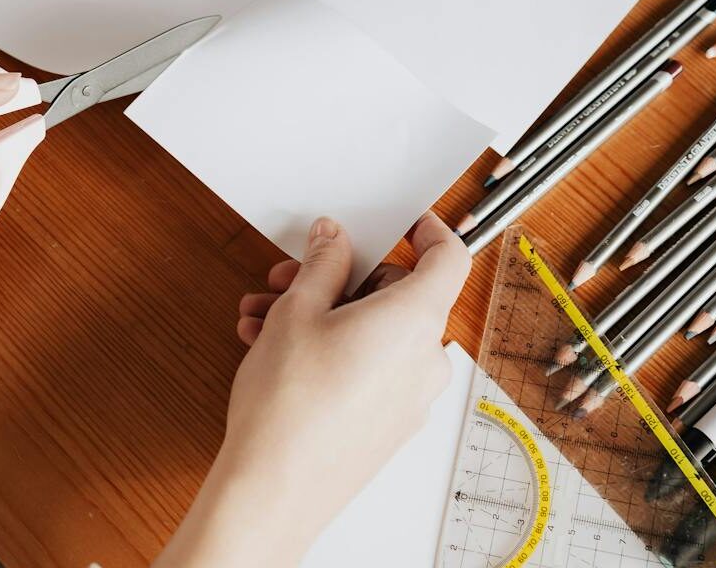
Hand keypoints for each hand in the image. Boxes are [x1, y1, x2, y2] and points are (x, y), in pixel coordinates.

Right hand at [156, 212, 468, 566]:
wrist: (272, 491)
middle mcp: (424, 360)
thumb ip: (323, 264)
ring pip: (374, 334)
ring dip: (324, 317)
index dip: (429, 232)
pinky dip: (332, 352)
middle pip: (399, 295)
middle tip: (291, 278)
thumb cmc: (288, 406)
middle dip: (341, 281)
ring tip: (265, 319)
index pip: (449, 258)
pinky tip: (277, 352)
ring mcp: (410, 398)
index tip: (405, 223)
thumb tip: (333, 240)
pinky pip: (370, 369)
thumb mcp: (298, 310)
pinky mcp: (389, 425)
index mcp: (416, 320)